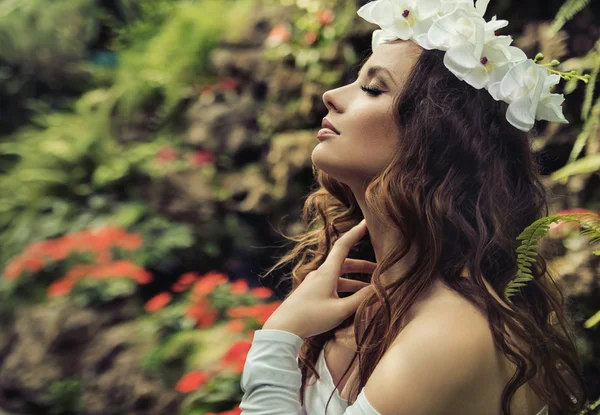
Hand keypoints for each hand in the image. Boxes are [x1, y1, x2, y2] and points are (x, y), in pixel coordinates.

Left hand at [262, 219, 375, 338]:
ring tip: (369, 290)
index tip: (366, 223)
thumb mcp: (340, 310)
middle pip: (344, 263)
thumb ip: (360, 299)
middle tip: (378, 270)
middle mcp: (320, 274)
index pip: (344, 246)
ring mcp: (314, 283)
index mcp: (327, 272)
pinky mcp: (311, 293)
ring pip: (338, 276)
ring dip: (354, 280)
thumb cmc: (311, 318)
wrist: (283, 328)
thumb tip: (378, 289)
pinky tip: (352, 300)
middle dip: (362, 266)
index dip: (356, 233)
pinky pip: (331, 286)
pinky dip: (344, 289)